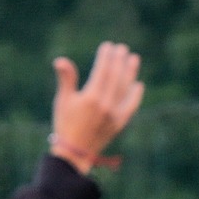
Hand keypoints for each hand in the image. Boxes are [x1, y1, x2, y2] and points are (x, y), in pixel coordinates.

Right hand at [49, 42, 143, 171]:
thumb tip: (60, 60)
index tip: (108, 46)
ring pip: (125, 89)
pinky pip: (131, 107)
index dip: (106, 57)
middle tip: (122, 48)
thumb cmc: (65, 124)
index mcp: (91, 98)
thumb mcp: (63, 100)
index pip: (102, 71)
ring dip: (131, 73)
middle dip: (119, 61)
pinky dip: (135, 96)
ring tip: (134, 59)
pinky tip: (138, 85)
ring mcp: (114, 115)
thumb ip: (66, 79)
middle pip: (116, 78)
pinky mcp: (119, 124)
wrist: (74, 152)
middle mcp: (105, 106)